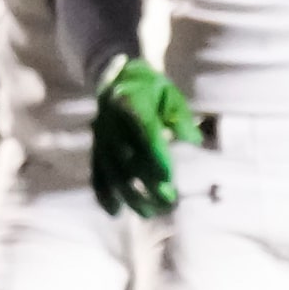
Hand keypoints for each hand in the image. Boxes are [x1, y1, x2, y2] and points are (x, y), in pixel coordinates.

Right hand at [91, 56, 199, 215]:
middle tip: (169, 202)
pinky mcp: (95, 148)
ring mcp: (101, 137)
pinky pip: (96, 172)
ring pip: (112, 171)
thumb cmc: (151, 89)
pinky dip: (103, 194)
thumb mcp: (170, 95)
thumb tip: (193, 142)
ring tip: (150, 213)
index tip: (169, 178)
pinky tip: (115, 212)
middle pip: (128, 159)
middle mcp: (111, 122)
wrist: (116, 76)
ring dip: (129, 195)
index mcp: (131, 103)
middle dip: (147, 184)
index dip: (156, 158)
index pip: (144, 134)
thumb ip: (181, 118)